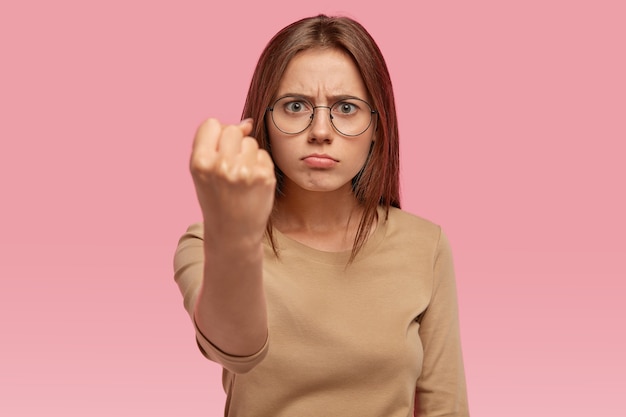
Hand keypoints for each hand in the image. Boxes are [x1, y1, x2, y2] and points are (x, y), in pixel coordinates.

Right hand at [190, 118, 275, 245]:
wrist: (233, 233)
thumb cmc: (217, 199)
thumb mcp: (203, 172)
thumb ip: (216, 143)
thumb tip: (246, 124)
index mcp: (200, 162)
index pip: (211, 123)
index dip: (216, 135)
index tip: (217, 151)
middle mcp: (221, 165)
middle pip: (232, 129)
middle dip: (233, 143)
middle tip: (230, 167)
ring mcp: (245, 171)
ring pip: (250, 142)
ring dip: (247, 155)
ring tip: (241, 178)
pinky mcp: (264, 176)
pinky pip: (263, 155)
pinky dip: (260, 165)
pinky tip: (252, 183)